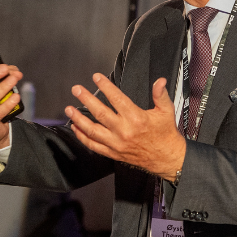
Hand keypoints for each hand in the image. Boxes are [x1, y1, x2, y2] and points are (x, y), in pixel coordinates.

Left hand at [65, 74, 186, 179]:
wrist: (167, 158)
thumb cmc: (165, 135)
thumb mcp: (166, 111)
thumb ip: (161, 95)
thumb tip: (159, 81)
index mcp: (136, 118)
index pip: (116, 98)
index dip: (105, 86)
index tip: (96, 78)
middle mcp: (124, 131)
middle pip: (100, 112)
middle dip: (86, 99)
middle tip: (76, 89)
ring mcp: (116, 143)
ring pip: (92, 130)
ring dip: (78, 119)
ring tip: (69, 109)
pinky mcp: (113, 153)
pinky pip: (93, 145)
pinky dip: (82, 136)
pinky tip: (75, 127)